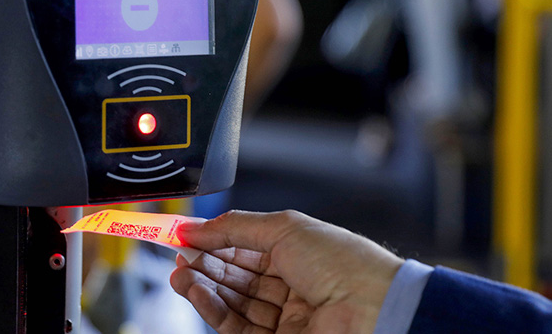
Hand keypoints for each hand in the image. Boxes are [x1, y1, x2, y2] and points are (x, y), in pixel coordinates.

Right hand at [170, 210, 402, 332]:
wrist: (374, 308)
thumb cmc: (344, 263)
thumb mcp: (284, 228)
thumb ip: (236, 227)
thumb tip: (197, 226)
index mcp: (296, 254)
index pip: (244, 248)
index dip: (213, 241)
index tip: (183, 235)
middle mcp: (290, 286)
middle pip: (234, 276)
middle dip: (203, 264)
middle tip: (177, 254)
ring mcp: (285, 318)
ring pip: (231, 303)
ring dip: (201, 287)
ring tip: (179, 273)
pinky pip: (237, 326)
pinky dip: (212, 309)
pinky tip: (197, 291)